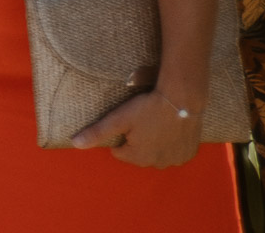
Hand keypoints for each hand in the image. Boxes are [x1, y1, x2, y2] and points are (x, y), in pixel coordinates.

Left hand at [72, 90, 202, 167]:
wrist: (182, 99)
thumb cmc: (147, 107)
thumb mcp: (118, 119)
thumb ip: (97, 132)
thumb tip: (75, 144)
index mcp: (138, 158)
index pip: (119, 152)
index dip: (121, 136)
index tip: (129, 123)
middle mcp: (158, 164)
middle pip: (139, 155)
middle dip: (137, 142)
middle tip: (143, 122)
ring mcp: (176, 160)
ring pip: (157, 154)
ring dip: (155, 144)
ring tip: (156, 124)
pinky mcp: (189, 153)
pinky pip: (174, 152)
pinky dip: (171, 144)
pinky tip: (170, 129)